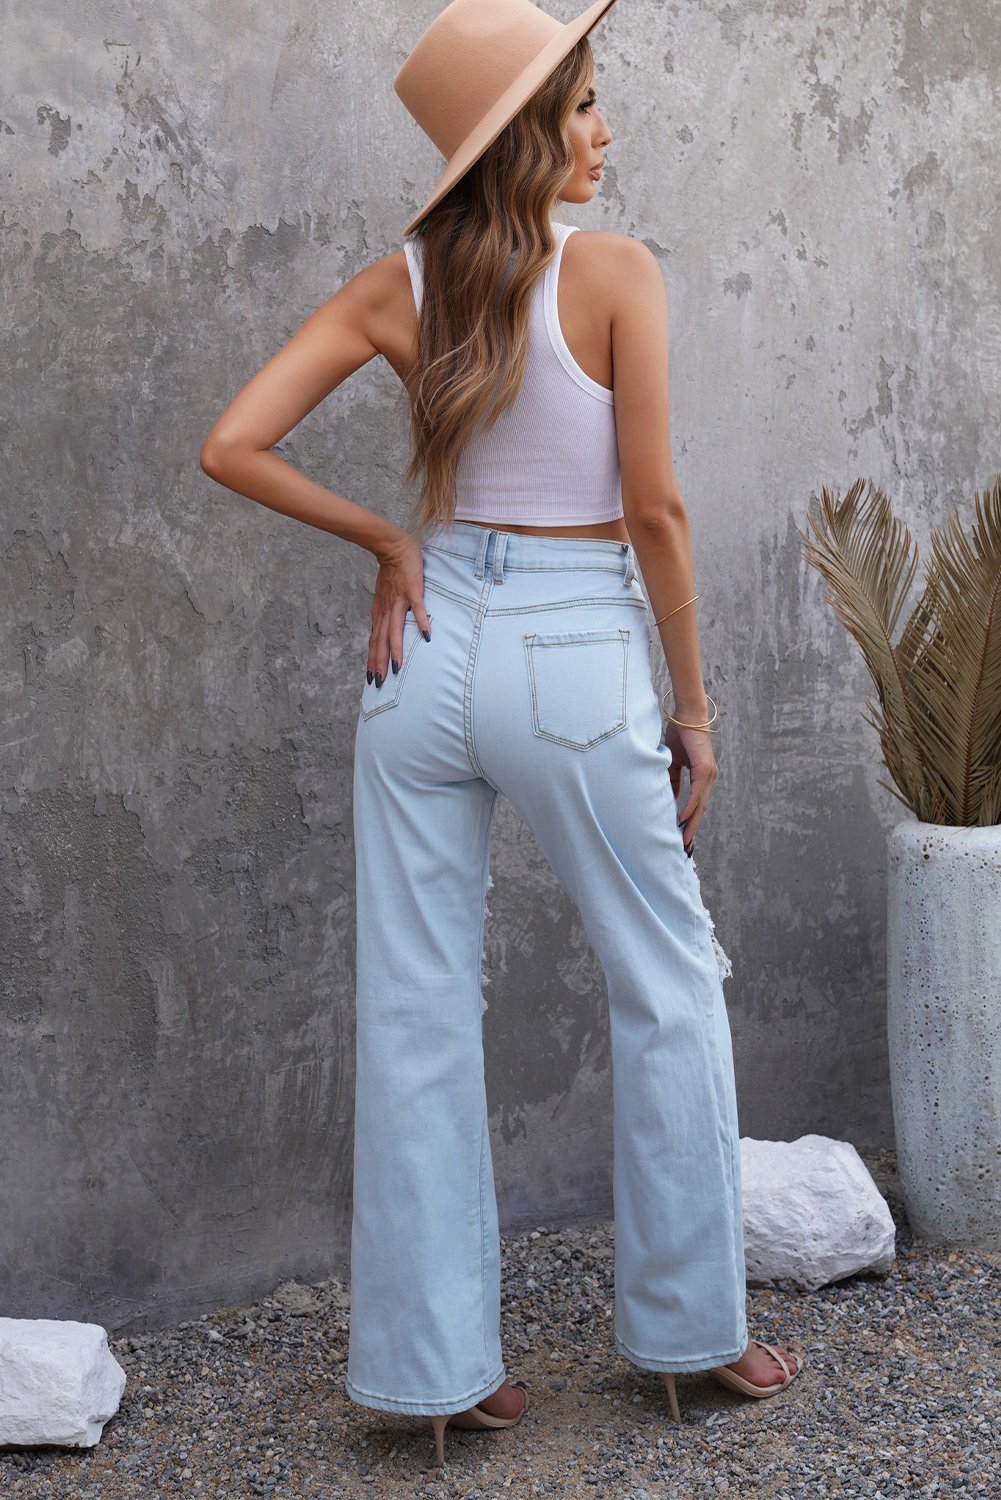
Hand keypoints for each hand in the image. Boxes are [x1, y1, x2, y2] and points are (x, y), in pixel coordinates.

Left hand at [367, 534, 432, 685]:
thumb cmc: (391, 573)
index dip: (372, 660)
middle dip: (379, 663)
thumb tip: (381, 631)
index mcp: (380, 613)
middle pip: (381, 641)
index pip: (374, 641)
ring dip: (395, 650)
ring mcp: (399, 602)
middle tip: (378, 682)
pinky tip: (426, 636)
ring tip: (396, 667)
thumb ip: (384, 615)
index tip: (371, 678)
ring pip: (394, 630)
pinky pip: (417, 610)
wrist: (394, 548)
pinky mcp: (413, 592)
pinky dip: (421, 623)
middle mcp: (386, 611)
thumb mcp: (382, 598)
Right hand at [663, 713, 717, 853]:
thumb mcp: (673, 762)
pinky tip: (683, 819)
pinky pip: (697, 793)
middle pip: (701, 809)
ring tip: (685, 839)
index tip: (684, 836)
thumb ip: (672, 780)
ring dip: (692, 823)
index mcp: (702, 776)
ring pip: (701, 805)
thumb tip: (668, 798)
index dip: (691, 820)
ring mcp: (708, 774)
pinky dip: (690, 807)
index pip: (697, 804)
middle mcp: (708, 777)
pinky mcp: (705, 769)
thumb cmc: (680, 734)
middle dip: (693, 829)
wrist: (687, 715)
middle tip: (686, 847)